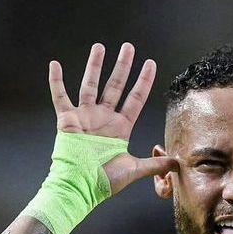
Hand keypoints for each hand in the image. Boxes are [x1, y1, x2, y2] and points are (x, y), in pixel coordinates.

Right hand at [49, 42, 176, 193]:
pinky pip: (60, 96)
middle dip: (122, 66)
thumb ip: (156, 165)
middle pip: (115, 86)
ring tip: (99, 47)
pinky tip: (54, 64)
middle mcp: (103, 118)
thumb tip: (177, 163)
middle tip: (128, 47)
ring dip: (94, 66)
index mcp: (120, 128)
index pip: (135, 99)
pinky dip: (56, 81)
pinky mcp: (68, 120)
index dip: (143, 82)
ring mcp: (85, 117)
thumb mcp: (135, 170)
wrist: (81, 185)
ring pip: (90, 85)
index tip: (150, 64)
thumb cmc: (105, 180)